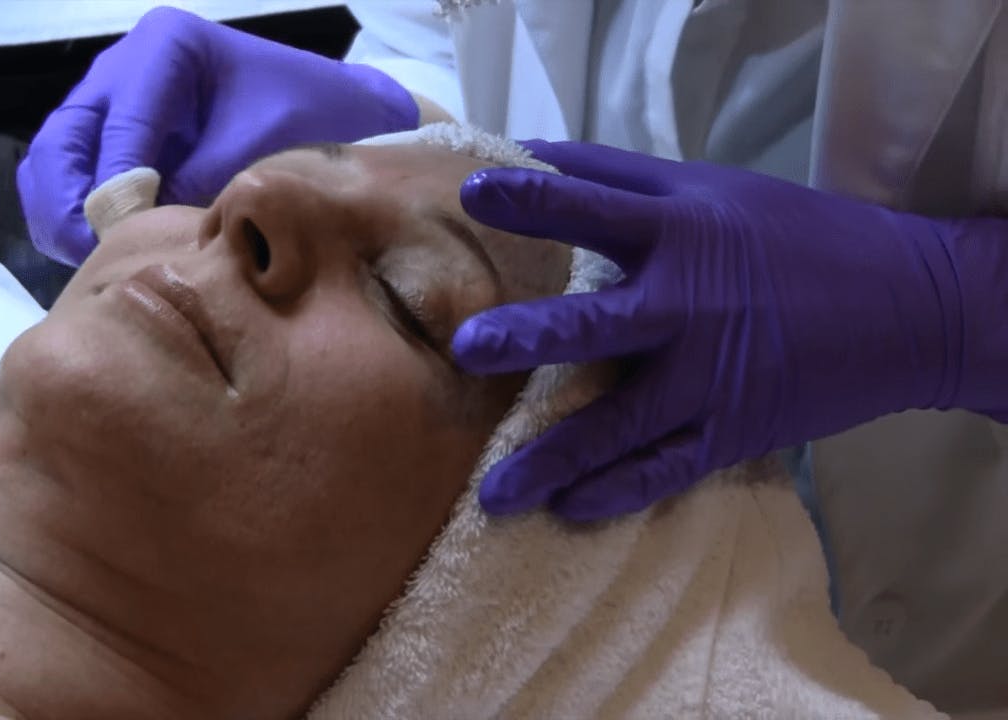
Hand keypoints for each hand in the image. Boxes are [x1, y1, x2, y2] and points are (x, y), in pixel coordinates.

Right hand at [17, 6, 417, 265]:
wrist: (337, 114)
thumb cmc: (309, 120)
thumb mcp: (259, 151)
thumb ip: (195, 182)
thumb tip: (127, 227)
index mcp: (165, 50)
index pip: (118, 128)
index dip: (112, 193)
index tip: (124, 242)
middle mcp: (125, 68)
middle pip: (61, 143)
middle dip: (68, 207)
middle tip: (99, 258)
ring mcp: (113, 104)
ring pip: (52, 163)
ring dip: (61, 215)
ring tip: (97, 261)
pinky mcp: (113, 140)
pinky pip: (67, 179)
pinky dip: (72, 216)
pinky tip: (102, 251)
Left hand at [454, 140, 1007, 520]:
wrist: (910, 305)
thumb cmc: (796, 236)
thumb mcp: (711, 189)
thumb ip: (616, 177)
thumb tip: (529, 152)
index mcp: (682, 234)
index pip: (593, 207)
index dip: (532, 199)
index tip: (473, 193)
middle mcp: (688, 307)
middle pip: (597, 324)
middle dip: (531, 337)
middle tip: (469, 350)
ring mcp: (710, 379)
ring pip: (620, 425)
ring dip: (554, 458)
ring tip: (494, 492)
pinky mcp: (733, 431)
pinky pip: (666, 469)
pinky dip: (618, 492)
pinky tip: (569, 509)